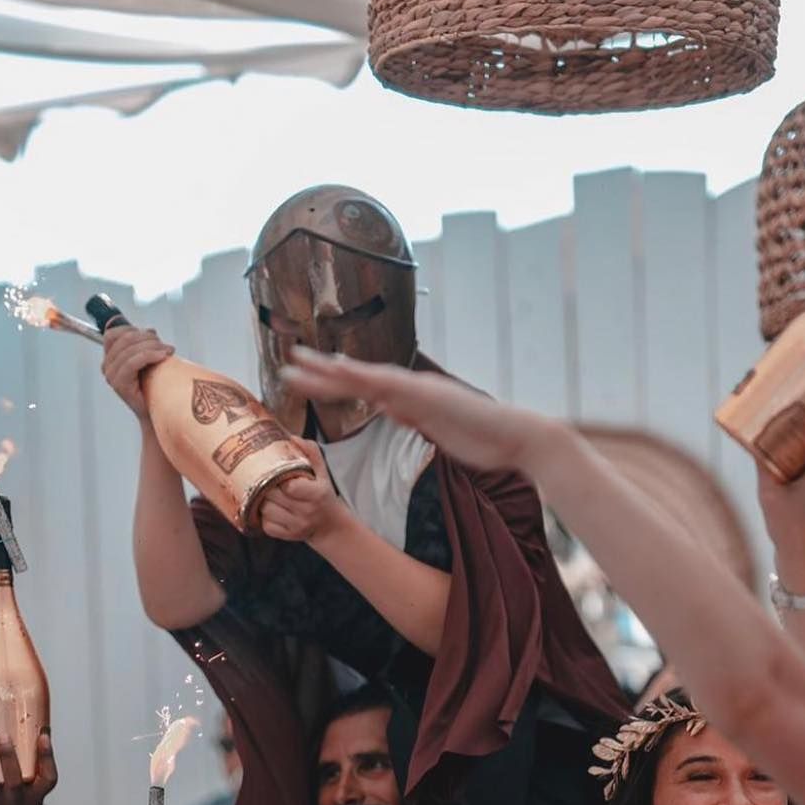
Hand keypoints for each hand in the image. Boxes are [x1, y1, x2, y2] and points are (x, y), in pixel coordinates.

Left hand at [0, 730, 56, 804]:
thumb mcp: (33, 798)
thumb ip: (32, 773)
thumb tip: (32, 732)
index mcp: (34, 799)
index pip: (48, 778)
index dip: (47, 756)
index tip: (43, 736)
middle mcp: (14, 802)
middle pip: (13, 779)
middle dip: (8, 755)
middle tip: (3, 735)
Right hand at [100, 324, 171, 422]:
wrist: (156, 414)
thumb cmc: (153, 388)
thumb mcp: (147, 360)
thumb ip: (144, 344)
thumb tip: (150, 330)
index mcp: (110, 359)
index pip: (113, 334)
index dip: (132, 329)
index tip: (152, 334)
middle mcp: (107, 366)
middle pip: (125, 339)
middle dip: (148, 338)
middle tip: (165, 345)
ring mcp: (112, 376)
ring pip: (131, 349)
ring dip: (153, 346)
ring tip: (168, 351)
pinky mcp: (119, 384)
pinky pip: (133, 362)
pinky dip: (150, 355)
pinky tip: (163, 356)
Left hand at [259, 440, 346, 548]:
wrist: (330, 526)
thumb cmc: (324, 496)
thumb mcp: (323, 473)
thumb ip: (310, 453)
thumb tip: (292, 437)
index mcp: (316, 494)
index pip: (289, 486)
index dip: (278, 478)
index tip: (276, 473)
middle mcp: (306, 511)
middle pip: (272, 497)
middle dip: (265, 487)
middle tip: (264, 480)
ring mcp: (297, 526)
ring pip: (266, 511)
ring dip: (262, 501)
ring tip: (267, 495)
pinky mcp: (288, 536)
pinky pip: (267, 526)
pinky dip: (264, 517)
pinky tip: (270, 510)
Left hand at [280, 347, 538, 474]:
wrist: (517, 438)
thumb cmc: (481, 439)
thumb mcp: (435, 428)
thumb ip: (411, 415)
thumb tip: (387, 407)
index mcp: (410, 397)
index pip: (363, 387)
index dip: (333, 382)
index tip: (307, 378)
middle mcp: (410, 388)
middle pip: (356, 377)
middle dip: (320, 371)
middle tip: (287, 364)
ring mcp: (418, 389)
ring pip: (364, 376)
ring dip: (329, 370)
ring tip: (298, 364)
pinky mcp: (427, 397)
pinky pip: (387, 386)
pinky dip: (362, 376)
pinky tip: (339, 369)